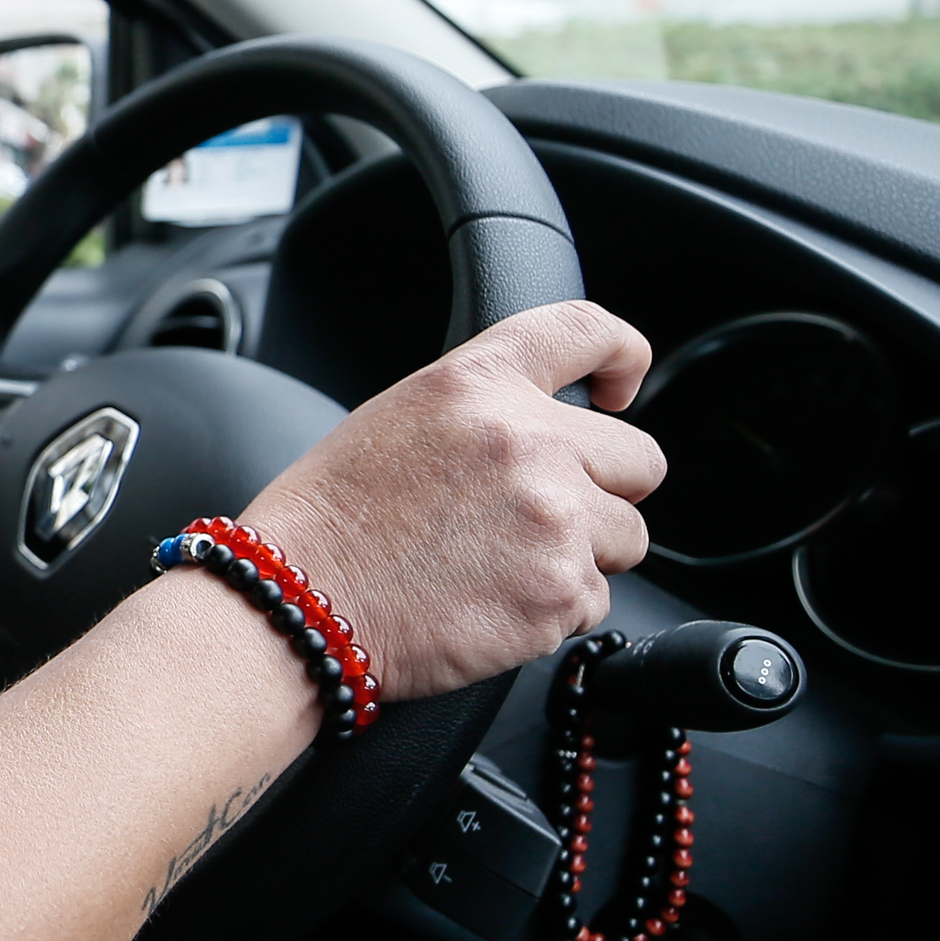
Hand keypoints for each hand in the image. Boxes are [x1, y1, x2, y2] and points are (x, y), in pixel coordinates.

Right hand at [237, 299, 663, 701]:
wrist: (300, 603)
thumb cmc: (331, 521)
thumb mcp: (399, 418)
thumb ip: (486, 409)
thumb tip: (548, 426)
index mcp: (480, 385)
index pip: (588, 332)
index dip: (622, 358)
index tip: (621, 386)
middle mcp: (528, 441)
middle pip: (639, 458)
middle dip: (604, 489)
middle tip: (541, 515)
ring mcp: (553, 518)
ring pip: (625, 536)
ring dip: (582, 554)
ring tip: (502, 565)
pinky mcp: (560, 591)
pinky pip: (595, 600)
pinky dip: (554, 609)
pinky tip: (490, 601)